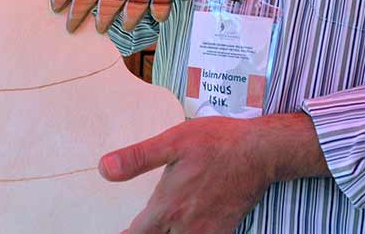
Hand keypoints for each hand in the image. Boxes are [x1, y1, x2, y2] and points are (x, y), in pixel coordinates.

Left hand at [100, 112, 327, 233]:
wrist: (261, 151)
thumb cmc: (218, 142)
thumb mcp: (174, 140)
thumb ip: (138, 158)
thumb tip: (103, 169)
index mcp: (167, 208)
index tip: (120, 231)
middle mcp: (185, 227)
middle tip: (142, 226)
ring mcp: (206, 233)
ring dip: (167, 233)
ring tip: (160, 225)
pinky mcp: (223, 232)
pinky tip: (185, 225)